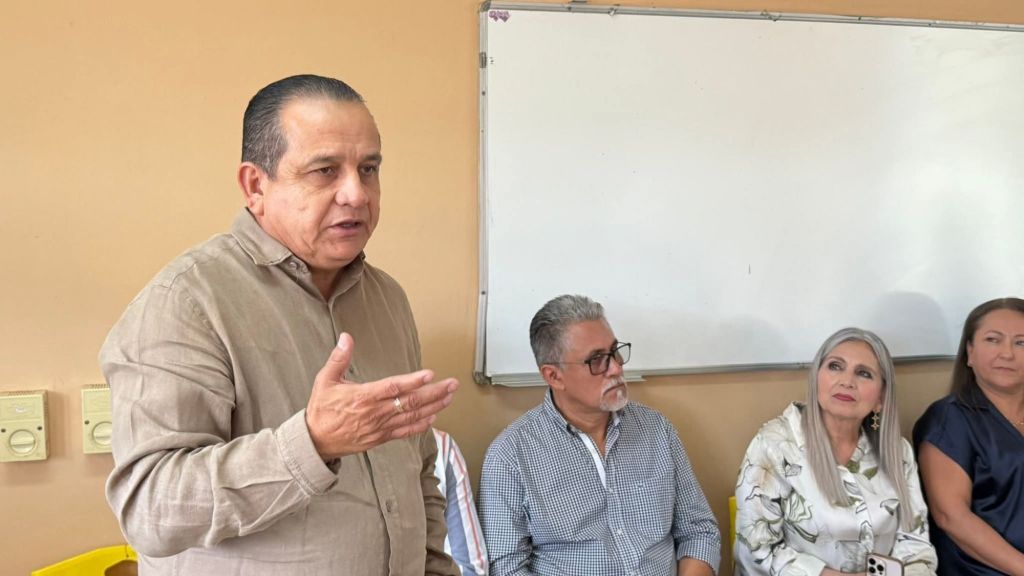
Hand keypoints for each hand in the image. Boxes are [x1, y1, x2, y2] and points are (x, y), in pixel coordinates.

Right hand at [305, 332, 458, 458]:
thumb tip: (346, 337)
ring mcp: (380, 427)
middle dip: (434, 392)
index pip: (393, 388)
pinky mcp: (381, 438)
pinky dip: (421, 425)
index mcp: (363, 396)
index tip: (430, 374)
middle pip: (410, 402)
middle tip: (453, 384)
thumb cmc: (321, 409)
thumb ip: (338, 358)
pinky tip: (434, 417)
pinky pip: (405, 432)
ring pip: (413, 417)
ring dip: (434, 406)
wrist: (315, 441)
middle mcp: (375, 413)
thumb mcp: (324, 380)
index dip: (413, 381)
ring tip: (449, 397)